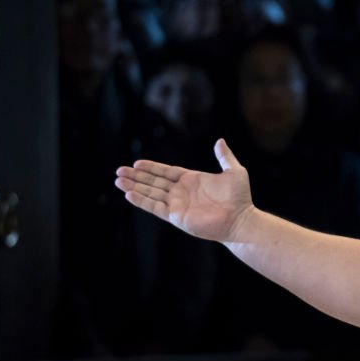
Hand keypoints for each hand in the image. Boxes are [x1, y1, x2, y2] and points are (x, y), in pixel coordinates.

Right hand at [114, 139, 254, 242]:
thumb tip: (219, 140)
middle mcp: (182, 192)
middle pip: (154, 182)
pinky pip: (156, 208)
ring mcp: (178, 205)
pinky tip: (129, 195)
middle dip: (137, 176)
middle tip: (119, 171)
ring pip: (151, 194)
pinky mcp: (177, 217)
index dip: (151, 168)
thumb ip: (224, 157)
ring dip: (135, 187)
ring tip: (118, 181)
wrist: (241, 220)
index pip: (166, 172)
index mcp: (191, 180)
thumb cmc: (240, 198)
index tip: (136, 163)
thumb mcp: (234, 172)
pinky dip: (142, 201)